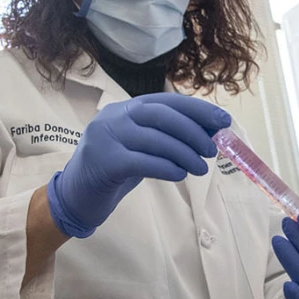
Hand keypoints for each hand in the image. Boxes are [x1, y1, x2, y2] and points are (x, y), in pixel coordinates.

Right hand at [47, 94, 230, 237]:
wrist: (76, 197)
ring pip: (154, 139)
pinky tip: (181, 174)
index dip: (196, 109)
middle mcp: (112, 117)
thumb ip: (166, 137)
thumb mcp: (140, 147)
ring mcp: (105, 138)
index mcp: (123, 109)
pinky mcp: (104, 163)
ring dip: (184, 153)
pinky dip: (166, 167)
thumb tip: (208, 132)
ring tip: (201, 168)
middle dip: (192, 131)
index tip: (222, 121)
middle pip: (160, 115)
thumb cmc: (113, 170)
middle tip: (212, 149)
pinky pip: (142, 162)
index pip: (165, 101)